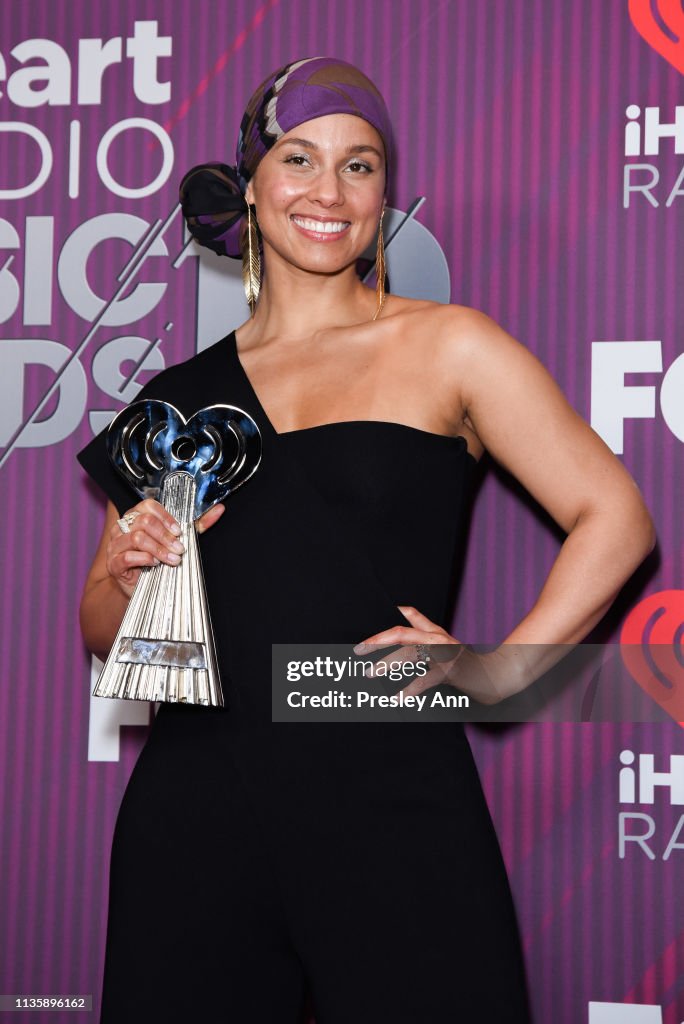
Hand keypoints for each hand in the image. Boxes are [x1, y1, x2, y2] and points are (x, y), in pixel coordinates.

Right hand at [105, 499, 224, 599]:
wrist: (138, 586)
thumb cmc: (156, 559)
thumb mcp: (177, 540)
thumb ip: (196, 525)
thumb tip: (219, 510)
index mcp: (137, 516)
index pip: (148, 506)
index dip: (166, 517)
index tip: (179, 531)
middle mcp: (123, 527)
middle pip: (144, 522)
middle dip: (165, 536)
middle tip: (179, 549)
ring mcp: (116, 545)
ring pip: (136, 538)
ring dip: (159, 549)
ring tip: (172, 559)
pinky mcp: (113, 563)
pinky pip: (127, 557)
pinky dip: (144, 559)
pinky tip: (154, 564)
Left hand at [353, 604, 505, 705]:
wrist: (495, 676)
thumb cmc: (466, 660)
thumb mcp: (443, 639)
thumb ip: (422, 623)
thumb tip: (401, 607)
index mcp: (433, 633)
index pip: (404, 625)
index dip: (382, 630)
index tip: (362, 642)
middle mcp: (437, 639)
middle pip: (402, 635)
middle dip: (378, 642)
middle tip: (358, 652)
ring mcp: (444, 654)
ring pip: (410, 654)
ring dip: (388, 664)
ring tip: (370, 673)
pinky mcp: (451, 670)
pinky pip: (425, 679)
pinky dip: (410, 689)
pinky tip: (398, 698)